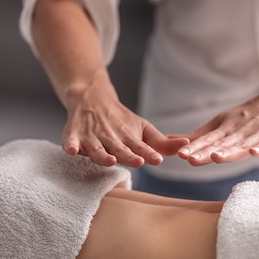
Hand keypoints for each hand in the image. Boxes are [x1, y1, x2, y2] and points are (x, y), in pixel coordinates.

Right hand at [61, 82, 188, 167]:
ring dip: (103, 155)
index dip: (148, 153)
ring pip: (97, 148)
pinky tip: (72, 151)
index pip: (141, 147)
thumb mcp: (144, 130)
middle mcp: (111, 138)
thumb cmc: (122, 121)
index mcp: (129, 138)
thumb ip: (162, 144)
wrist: (92, 98)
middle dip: (129, 155)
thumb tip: (187, 145)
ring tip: (110, 160)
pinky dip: (70, 145)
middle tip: (139, 161)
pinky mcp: (74, 135)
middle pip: (120, 149)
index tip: (157, 159)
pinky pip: (70, 140)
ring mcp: (92, 137)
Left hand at [175, 77, 258, 165]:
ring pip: (242, 144)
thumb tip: (172, 140)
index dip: (195, 147)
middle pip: (221, 143)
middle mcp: (240, 130)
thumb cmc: (251, 116)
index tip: (180, 155)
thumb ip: (200, 135)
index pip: (208, 139)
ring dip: (229, 151)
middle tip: (190, 158)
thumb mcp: (223, 123)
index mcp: (226, 128)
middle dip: (206, 151)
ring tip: (216, 157)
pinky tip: (254, 153)